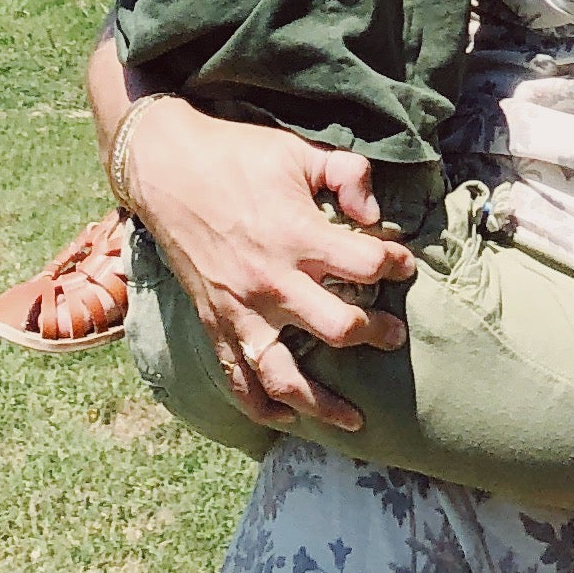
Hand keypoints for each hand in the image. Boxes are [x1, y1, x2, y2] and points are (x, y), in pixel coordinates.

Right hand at [116, 97, 417, 432]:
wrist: (168, 170)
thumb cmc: (239, 156)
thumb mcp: (300, 152)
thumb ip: (347, 174)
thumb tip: (374, 212)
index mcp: (298, 237)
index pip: (365, 266)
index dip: (395, 264)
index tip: (405, 265)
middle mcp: (272, 284)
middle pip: (338, 329)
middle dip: (375, 335)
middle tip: (395, 337)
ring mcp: (240, 312)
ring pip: (286, 377)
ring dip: (323, 404)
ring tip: (354, 420)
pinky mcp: (214, 325)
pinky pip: (237, 381)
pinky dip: (261, 407)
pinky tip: (286, 418)